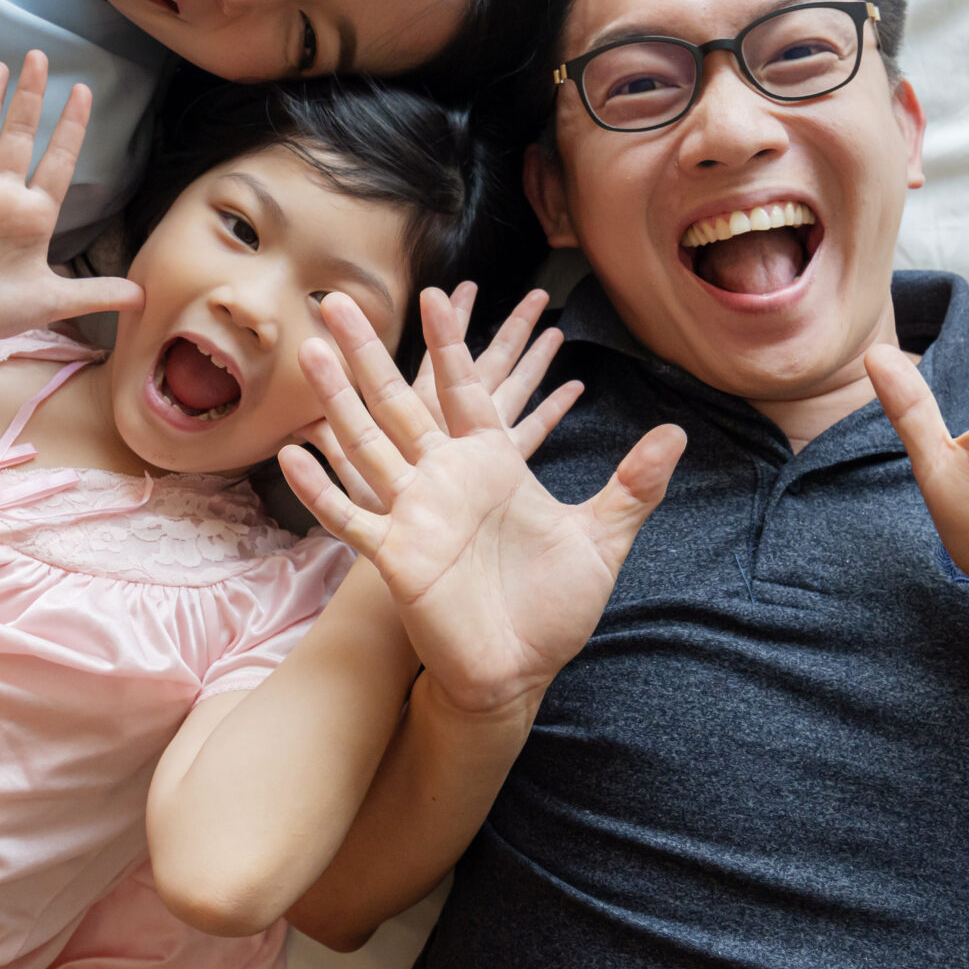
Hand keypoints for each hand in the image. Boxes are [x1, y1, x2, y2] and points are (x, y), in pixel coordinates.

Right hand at [0, 51, 140, 351]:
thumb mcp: (52, 300)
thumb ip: (95, 294)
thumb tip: (144, 298)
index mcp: (33, 214)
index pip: (58, 162)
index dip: (70, 128)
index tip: (83, 91)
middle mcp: (2, 195)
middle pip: (20, 136)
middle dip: (30, 99)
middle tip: (39, 57)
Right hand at [281, 289, 686, 715]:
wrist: (519, 672)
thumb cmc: (553, 607)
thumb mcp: (601, 538)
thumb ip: (633, 485)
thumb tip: (677, 434)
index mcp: (491, 464)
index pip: (467, 390)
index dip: (452, 344)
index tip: (441, 296)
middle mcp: (445, 480)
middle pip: (399, 402)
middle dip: (369, 354)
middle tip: (339, 303)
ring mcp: (415, 515)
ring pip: (366, 445)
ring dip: (337, 401)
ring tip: (311, 353)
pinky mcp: (396, 556)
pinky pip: (350, 518)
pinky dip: (321, 488)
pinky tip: (291, 454)